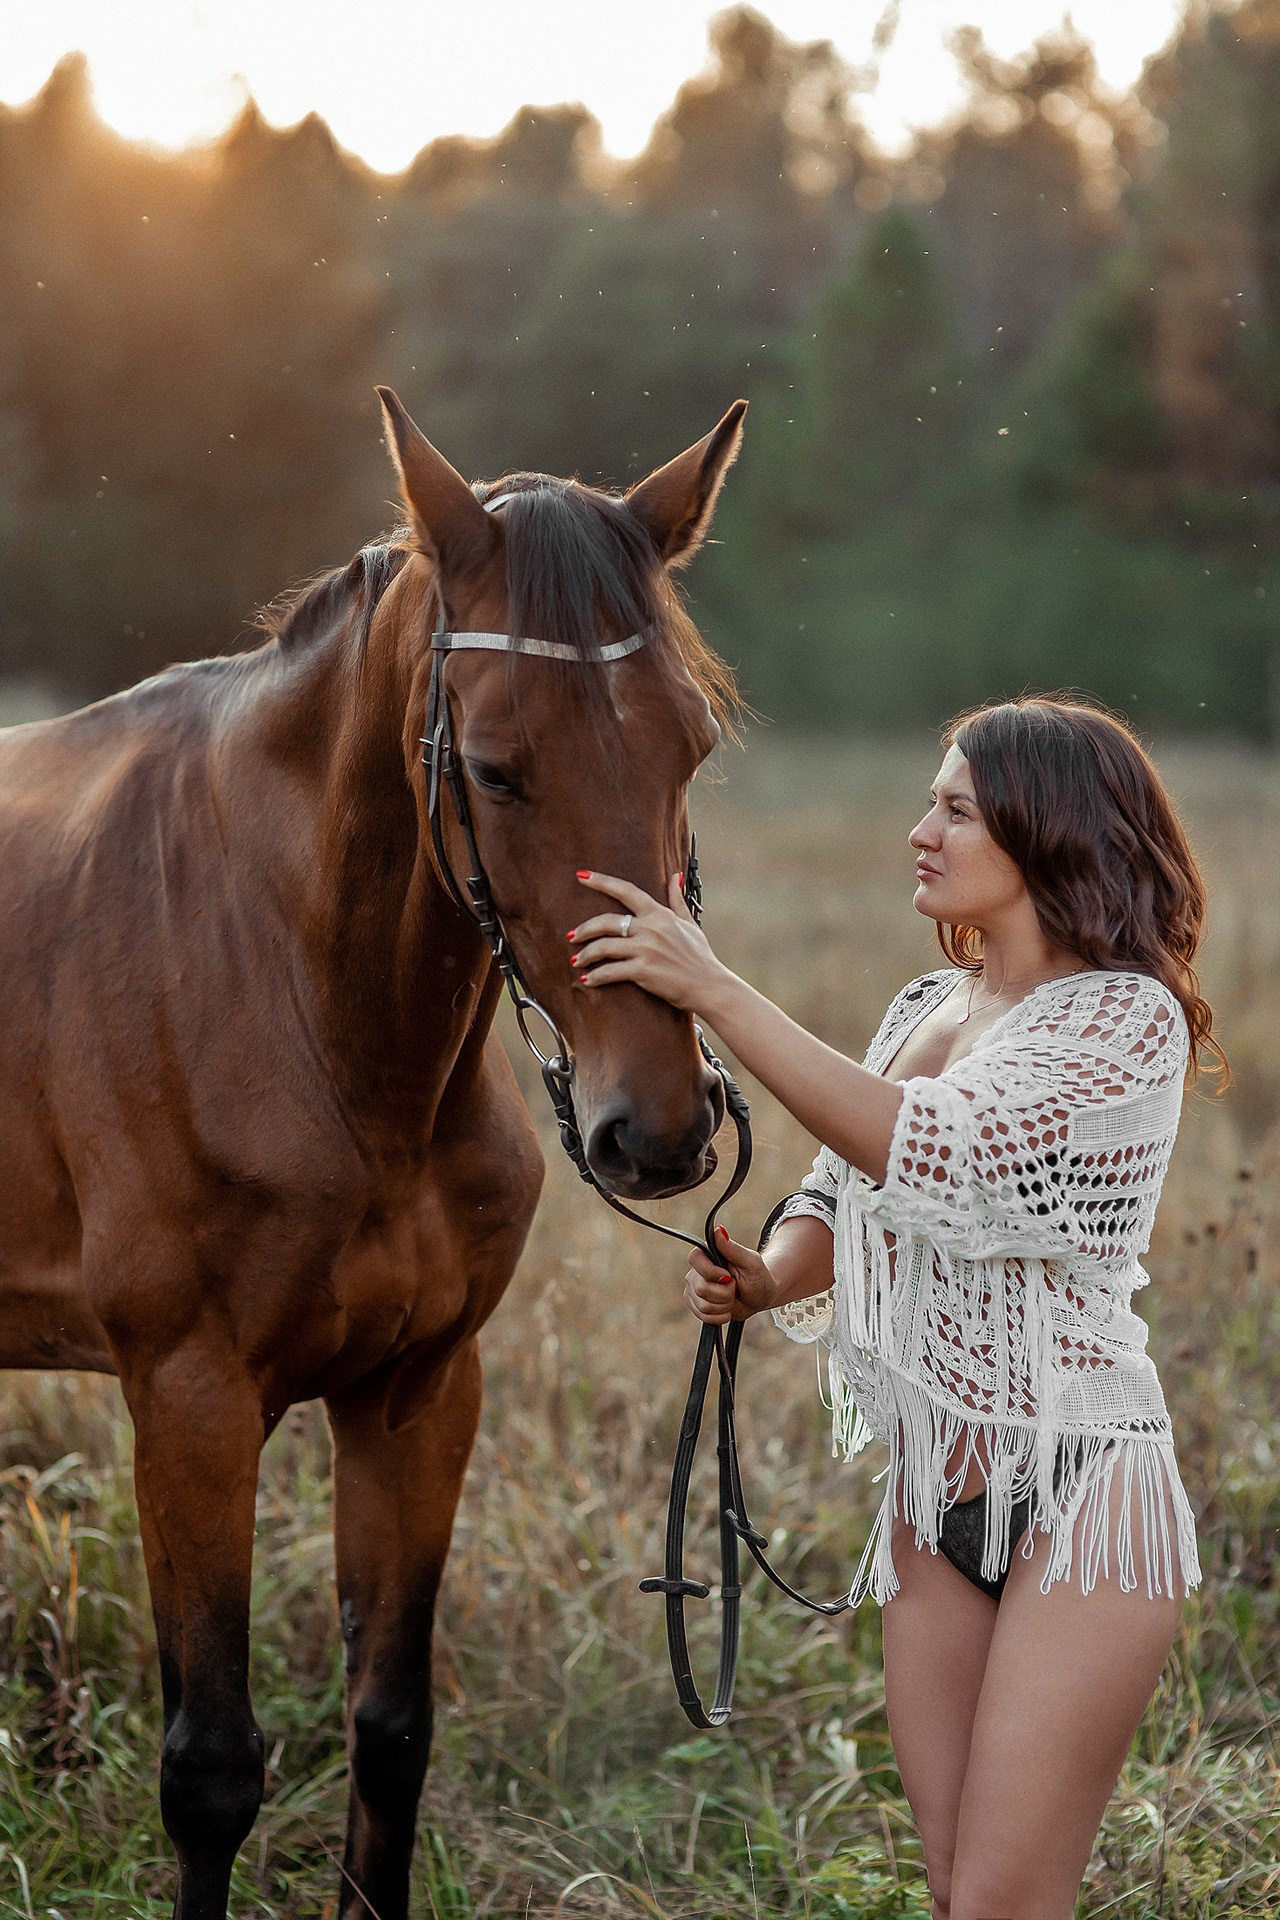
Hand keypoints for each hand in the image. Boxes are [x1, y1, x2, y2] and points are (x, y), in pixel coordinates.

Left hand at [568, 871, 728, 1011]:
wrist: (709, 986)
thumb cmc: (700, 957)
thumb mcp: (690, 923)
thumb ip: (677, 900)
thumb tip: (675, 876)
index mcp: (659, 914)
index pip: (626, 891)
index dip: (601, 881)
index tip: (581, 876)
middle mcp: (650, 928)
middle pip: (606, 921)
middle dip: (584, 928)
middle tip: (571, 936)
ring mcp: (646, 949)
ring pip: (603, 946)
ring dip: (585, 954)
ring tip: (576, 961)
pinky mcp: (643, 971)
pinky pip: (610, 971)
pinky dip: (596, 976)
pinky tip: (588, 980)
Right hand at [684, 1225, 776, 1324]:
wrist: (760, 1297)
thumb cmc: (758, 1276)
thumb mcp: (751, 1262)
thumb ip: (733, 1248)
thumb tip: (719, 1230)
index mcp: (707, 1254)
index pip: (695, 1259)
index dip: (712, 1273)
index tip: (729, 1276)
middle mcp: (696, 1271)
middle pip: (701, 1288)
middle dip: (725, 1293)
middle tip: (735, 1287)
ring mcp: (693, 1289)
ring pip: (703, 1306)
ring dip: (725, 1306)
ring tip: (732, 1297)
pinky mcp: (696, 1305)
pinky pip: (703, 1317)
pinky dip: (721, 1316)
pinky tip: (727, 1307)